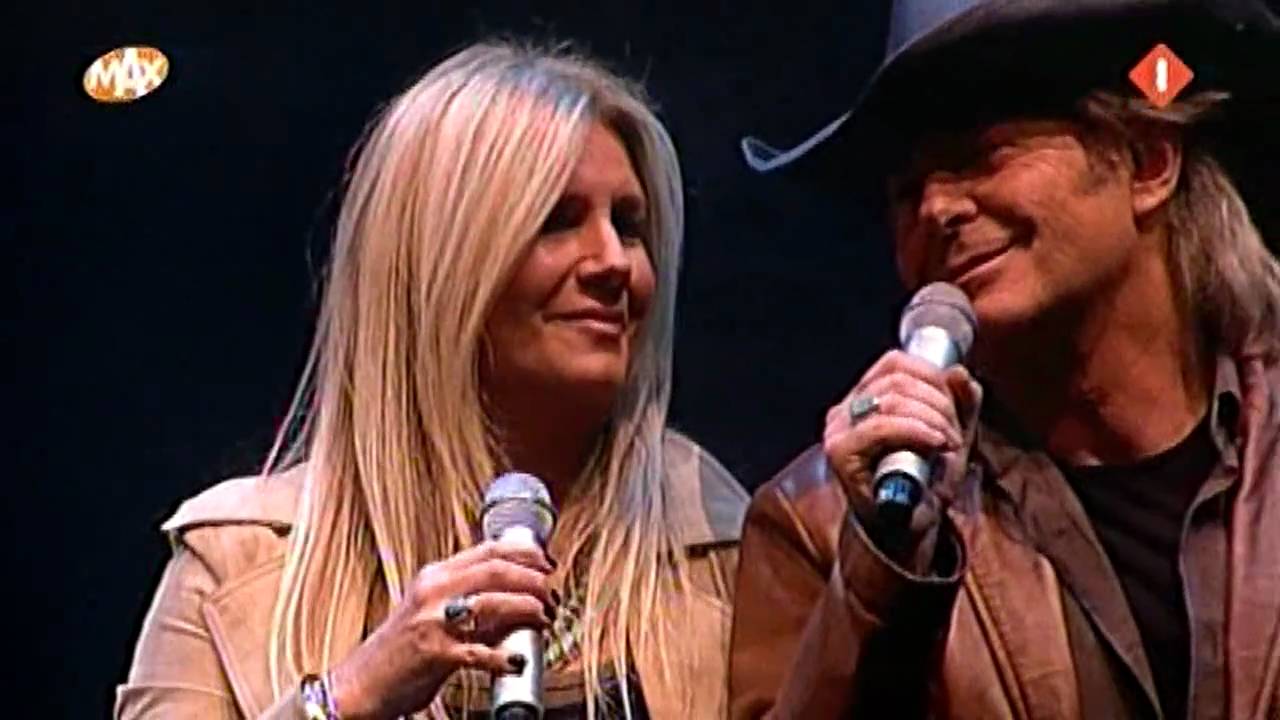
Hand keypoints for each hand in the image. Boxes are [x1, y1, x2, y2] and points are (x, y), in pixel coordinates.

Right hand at [326, 539, 554, 719]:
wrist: (362, 682)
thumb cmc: (402, 649)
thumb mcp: (433, 610)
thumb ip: (470, 597)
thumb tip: (519, 594)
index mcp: (435, 575)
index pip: (489, 550)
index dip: (527, 554)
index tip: (548, 565)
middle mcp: (433, 591)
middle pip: (497, 570)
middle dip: (535, 581)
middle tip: (553, 598)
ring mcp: (432, 621)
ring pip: (492, 602)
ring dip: (528, 610)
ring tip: (544, 621)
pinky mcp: (433, 654)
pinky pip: (478, 651)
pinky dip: (503, 657)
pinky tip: (516, 661)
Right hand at [823, 350, 981, 558]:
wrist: (905, 532)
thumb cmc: (924, 484)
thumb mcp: (952, 436)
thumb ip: (962, 403)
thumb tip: (958, 371)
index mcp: (865, 398)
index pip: (895, 362)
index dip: (932, 375)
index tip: (954, 405)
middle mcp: (845, 410)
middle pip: (896, 379)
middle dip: (938, 402)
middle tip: (954, 433)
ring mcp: (838, 430)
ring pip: (891, 398)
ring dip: (932, 418)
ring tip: (948, 443)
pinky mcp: (840, 452)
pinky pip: (879, 426)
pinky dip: (914, 430)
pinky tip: (935, 444)